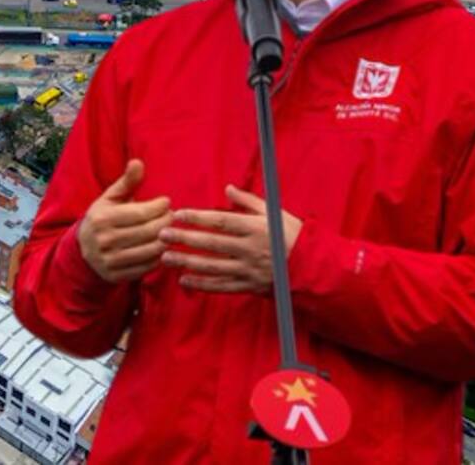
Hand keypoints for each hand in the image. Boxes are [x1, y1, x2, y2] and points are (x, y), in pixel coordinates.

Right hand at [78, 158, 171, 282]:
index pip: (139, 213)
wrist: (83, 250)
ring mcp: (109, 260)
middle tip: (174, 217)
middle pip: (147, 232)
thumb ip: (126, 181)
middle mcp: (104, 240)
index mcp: (102, 218)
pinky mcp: (116, 276)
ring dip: (166, 241)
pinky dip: (159, 258)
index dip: (158, 207)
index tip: (167, 202)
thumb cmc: (103, 218)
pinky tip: (164, 248)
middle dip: (165, 223)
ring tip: (172, 231)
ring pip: (149, 251)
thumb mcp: (110, 198)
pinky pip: (146, 268)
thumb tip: (138, 162)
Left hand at [159, 185, 302, 293]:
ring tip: (165, 257)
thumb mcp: (274, 213)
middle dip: (185, 239)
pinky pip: (222, 287)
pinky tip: (184, 281)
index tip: (177, 214)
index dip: (197, 217)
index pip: (221, 221)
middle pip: (212, 244)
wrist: (313, 268)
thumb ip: (249, 201)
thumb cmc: (292, 235)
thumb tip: (227, 188)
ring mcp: (249, 270)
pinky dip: (202, 285)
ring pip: (213, 267)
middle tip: (161, 234)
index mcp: (256, 228)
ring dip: (187, 262)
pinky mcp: (250, 286)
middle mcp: (251, 249)